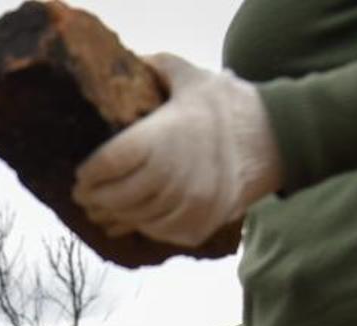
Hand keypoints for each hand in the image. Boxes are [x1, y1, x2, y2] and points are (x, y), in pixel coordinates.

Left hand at [73, 53, 281, 247]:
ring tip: (104, 209)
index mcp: (161, 139)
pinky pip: (158, 232)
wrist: (276, 140)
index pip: (106, 164)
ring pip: (135, 218)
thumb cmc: (229, 107)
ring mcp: (185, 205)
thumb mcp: (192, 79)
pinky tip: (135, 217)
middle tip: (85, 196)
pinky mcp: (198, 226)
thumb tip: (133, 62)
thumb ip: (159, 68)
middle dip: (95, 198)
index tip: (81, 174)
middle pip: (114, 197)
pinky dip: (144, 226)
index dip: (89, 173)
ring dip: (116, 215)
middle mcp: (171, 176)